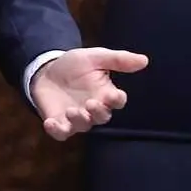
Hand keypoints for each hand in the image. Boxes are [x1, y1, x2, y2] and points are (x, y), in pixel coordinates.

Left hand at [31, 47, 148, 140]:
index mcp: (105, 93)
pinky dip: (57, 131)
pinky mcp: (59, 123)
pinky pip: (61, 133)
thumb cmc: (74, 65)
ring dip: (79, 120)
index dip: (117, 100)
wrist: (47, 70)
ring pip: (83, 126)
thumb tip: (144, 60)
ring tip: (71, 110)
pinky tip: (50, 123)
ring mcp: (77, 118)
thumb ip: (118, 59)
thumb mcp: (95, 57)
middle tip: (91, 103)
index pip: (117, 101)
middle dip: (98, 112)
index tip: (114, 95)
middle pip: (102, 117)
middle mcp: (94, 109)